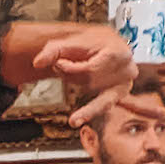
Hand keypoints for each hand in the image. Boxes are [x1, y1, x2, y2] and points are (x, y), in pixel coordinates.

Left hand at [29, 27, 159, 127]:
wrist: (103, 44)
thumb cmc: (88, 43)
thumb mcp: (69, 42)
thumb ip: (52, 51)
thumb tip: (37, 63)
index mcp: (118, 53)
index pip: (90, 69)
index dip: (71, 68)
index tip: (59, 63)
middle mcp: (127, 69)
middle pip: (92, 82)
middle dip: (74, 77)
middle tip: (62, 66)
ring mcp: (125, 84)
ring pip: (97, 96)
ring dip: (81, 91)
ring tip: (72, 115)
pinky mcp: (119, 94)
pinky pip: (103, 105)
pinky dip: (89, 111)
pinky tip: (76, 120)